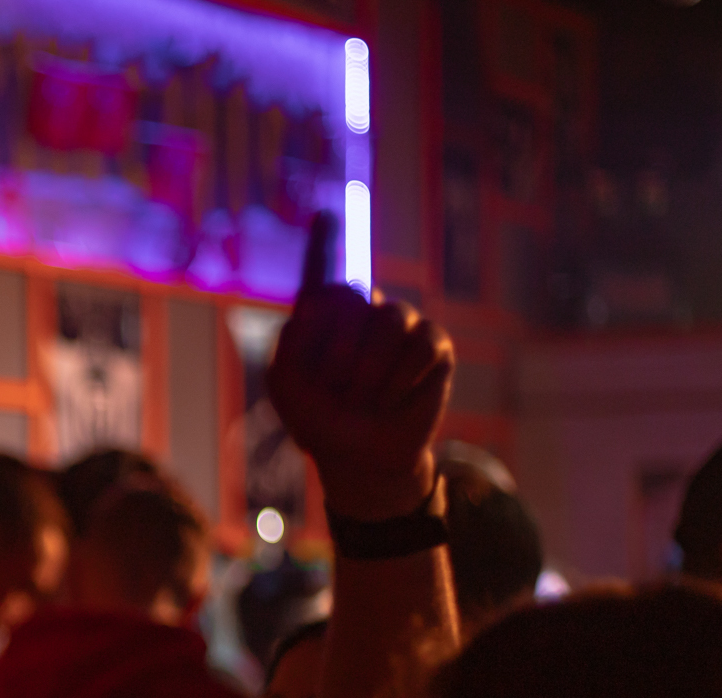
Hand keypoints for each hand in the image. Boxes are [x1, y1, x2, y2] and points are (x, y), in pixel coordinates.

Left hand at [266, 212, 452, 519]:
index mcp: (321, 317)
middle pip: (351, 299)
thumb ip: (291, 344)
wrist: (359, 459)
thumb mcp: (288, 388)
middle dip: (337, 354)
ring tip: (361, 401)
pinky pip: (419, 346)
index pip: (322, 271)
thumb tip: (318, 303)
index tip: (323, 214)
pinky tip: (392, 400)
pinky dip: (399, 381)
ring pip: (388, 320)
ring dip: (368, 371)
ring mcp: (401, 323)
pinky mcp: (433, 345)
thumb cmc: (320, 421)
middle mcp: (363, 310)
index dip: (323, 243)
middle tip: (334, 393)